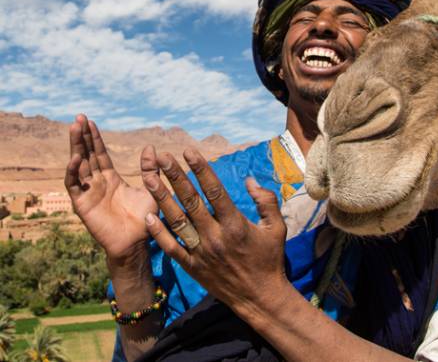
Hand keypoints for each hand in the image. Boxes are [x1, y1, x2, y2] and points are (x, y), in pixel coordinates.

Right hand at [65, 114, 157, 260]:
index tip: (90, 121)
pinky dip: (73, 171)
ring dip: (75, 147)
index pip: (100, 154)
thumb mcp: (150, 189)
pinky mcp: (82, 205)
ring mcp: (88, 193)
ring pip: (78, 165)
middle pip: (87, 155)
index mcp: (111, 179)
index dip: (95, 138)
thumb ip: (149, 170)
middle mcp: (97, 183)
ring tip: (74, 128)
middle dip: (82, 137)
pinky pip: (74, 185)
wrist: (136, 243)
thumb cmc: (144, 219)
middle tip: (79, 117)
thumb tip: (151, 148)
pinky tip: (76, 157)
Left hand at [141, 148, 288, 314]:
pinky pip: (171, 248)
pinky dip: (159, 233)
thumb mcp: (277, 228)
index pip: (214, 191)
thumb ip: (266, 201)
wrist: (260, 298)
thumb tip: (250, 180)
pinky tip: (148, 216)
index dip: (201, 169)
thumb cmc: (270, 259)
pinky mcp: (192, 267)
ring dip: (162, 199)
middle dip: (175, 177)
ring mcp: (201, 253)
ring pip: (177, 221)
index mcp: (235, 224)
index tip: (189, 151)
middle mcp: (215, 236)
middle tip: (162, 158)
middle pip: (191, 201)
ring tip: (149, 179)